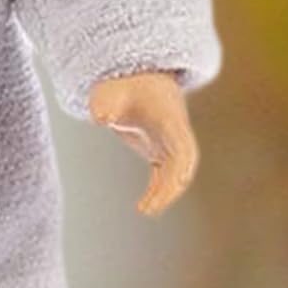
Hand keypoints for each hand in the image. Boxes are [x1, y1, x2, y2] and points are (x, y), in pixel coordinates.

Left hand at [88, 71, 199, 217]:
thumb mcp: (110, 92)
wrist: (134, 76)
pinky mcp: (161, 149)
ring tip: (145, 210)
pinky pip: (166, 174)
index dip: (176, 171)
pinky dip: (158, 189)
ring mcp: (170, 142)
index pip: (182, 149)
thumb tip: (102, 117)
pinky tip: (145, 206)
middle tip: (149, 208)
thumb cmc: (122, 84)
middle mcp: (176, 133)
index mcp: (170, 120)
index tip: (165, 188)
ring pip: (178, 173)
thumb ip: (106, 104)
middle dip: (171, 188)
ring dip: (166, 193)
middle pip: (184, 166)